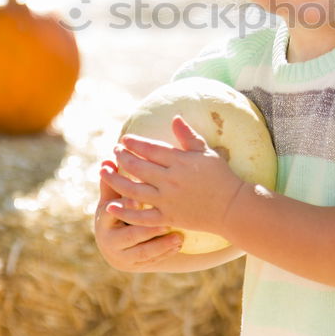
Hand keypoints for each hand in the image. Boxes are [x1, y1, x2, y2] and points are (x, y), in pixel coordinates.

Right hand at [94, 159, 182, 270]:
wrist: (118, 242)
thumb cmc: (119, 210)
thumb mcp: (114, 198)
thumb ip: (114, 181)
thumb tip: (108, 159)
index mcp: (104, 221)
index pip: (112, 213)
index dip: (125, 207)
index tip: (139, 200)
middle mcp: (109, 242)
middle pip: (129, 236)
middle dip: (148, 230)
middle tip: (166, 221)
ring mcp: (122, 256)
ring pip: (142, 253)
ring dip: (160, 245)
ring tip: (178, 236)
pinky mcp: (135, 266)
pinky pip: (151, 261)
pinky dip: (165, 252)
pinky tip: (179, 244)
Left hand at [101, 116, 243, 236]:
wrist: (231, 207)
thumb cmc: (220, 176)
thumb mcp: (206, 151)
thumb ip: (188, 136)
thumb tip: (175, 118)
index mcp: (179, 161)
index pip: (150, 149)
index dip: (134, 143)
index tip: (124, 139)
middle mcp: (170, 180)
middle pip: (138, 167)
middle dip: (122, 158)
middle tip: (114, 152)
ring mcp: (167, 200)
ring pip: (133, 190)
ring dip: (115, 180)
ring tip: (103, 171)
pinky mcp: (167, 218)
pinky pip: (141, 217)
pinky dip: (125, 212)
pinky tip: (110, 207)